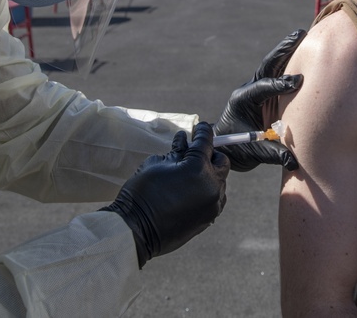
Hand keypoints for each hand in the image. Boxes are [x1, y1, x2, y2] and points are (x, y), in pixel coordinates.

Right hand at [100, 122, 227, 267]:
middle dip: (210, 154)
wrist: (135, 230)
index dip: (203, 131)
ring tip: (190, 175)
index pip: (206, 142)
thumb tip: (183, 141)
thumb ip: (175, 152)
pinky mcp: (209, 218)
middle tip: (195, 153)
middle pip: (221, 162)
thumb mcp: (156, 164)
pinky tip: (191, 191)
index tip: (201, 127)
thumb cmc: (141, 194)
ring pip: (220, 182)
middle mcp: (211, 186)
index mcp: (198, 168)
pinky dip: (207, 191)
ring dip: (209, 174)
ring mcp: (213, 204)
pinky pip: (215, 198)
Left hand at [214, 30, 305, 171]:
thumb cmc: (236, 148)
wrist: (225, 146)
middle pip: (266, 67)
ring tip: (301, 35)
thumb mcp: (252, 152)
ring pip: (272, 66)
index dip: (279, 85)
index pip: (262, 88)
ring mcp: (257, 89)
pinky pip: (277, 74)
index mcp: (242, 101)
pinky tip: (302, 51)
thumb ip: (272, 153)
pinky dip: (289, 62)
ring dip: (286, 51)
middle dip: (282, 51)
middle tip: (298, 35)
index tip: (297, 81)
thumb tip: (294, 160)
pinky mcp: (265, 93)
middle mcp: (249, 91)